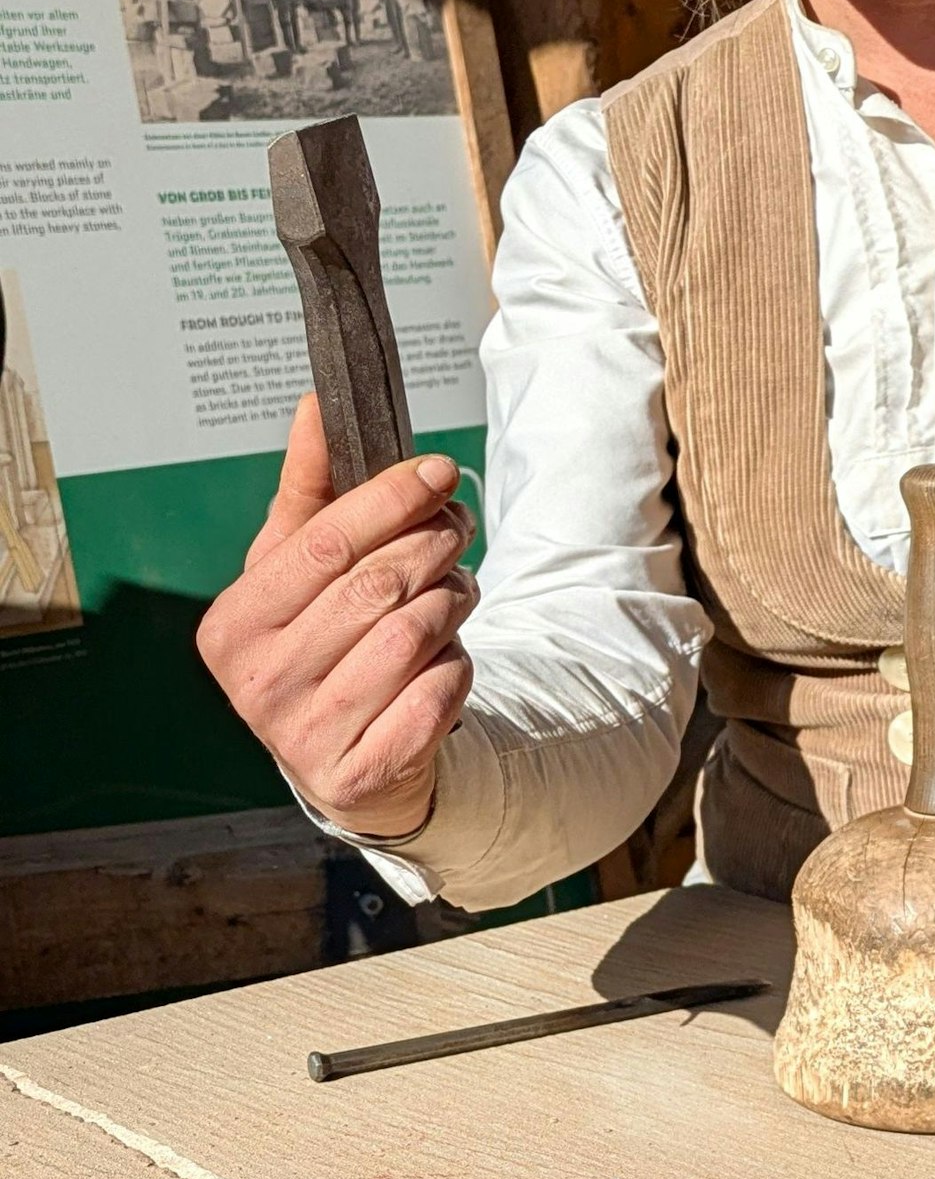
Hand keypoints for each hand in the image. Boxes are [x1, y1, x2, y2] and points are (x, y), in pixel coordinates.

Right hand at [196, 394, 477, 838]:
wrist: (346, 758)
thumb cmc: (322, 641)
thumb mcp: (300, 567)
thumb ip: (310, 489)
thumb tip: (315, 405)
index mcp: (232, 624)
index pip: (324, 543)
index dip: (391, 499)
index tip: (439, 470)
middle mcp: (256, 684)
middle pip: (378, 584)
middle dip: (434, 544)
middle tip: (456, 530)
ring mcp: (304, 736)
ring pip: (416, 632)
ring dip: (453, 601)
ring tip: (452, 593)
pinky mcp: (360, 772)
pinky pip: (440, 689)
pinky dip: (458, 663)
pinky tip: (443, 659)